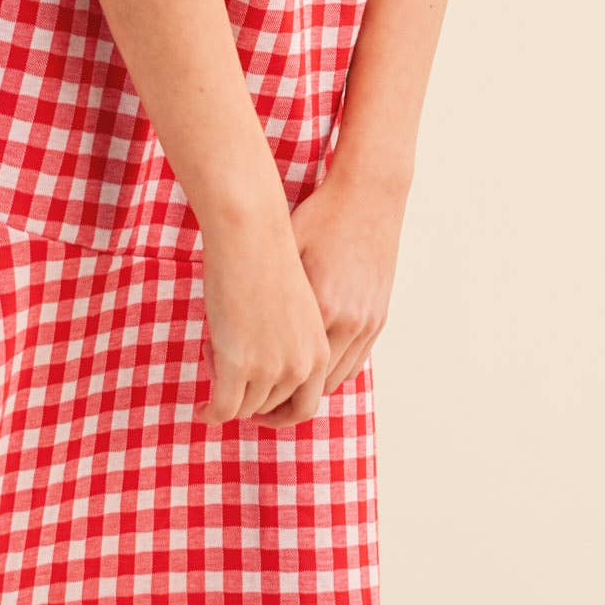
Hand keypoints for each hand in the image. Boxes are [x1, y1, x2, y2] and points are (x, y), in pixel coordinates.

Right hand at [194, 214, 330, 427]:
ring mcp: (271, 368)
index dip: (279, 412)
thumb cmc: (266, 255)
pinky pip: (222, 407)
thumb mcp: (291, 306)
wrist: (250, 232)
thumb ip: (288, 339)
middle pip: (271, 407)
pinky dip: (211, 413)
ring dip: (227, 392)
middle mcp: (302, 364)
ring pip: (245, 407)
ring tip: (213, 360)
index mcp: (320, 349)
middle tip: (227, 377)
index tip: (259, 409)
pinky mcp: (238, 366)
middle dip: (248, 397)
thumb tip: (265, 364)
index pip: (305, 404)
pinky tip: (202, 409)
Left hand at [247, 165, 404, 427]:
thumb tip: (226, 324)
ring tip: (273, 397)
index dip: (250, 392)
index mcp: (317, 307)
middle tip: (247, 409)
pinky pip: (353, 365)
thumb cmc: (319, 215)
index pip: (280, 374)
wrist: (370, 194)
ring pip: (331, 382)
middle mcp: (345, 321)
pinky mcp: (377, 317)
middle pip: (307, 389)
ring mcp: (365, 322)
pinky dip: (328, 377)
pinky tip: (306, 372)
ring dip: (303, 395)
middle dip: (275, 406)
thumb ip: (262, 291)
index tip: (226, 397)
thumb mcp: (282, 251)